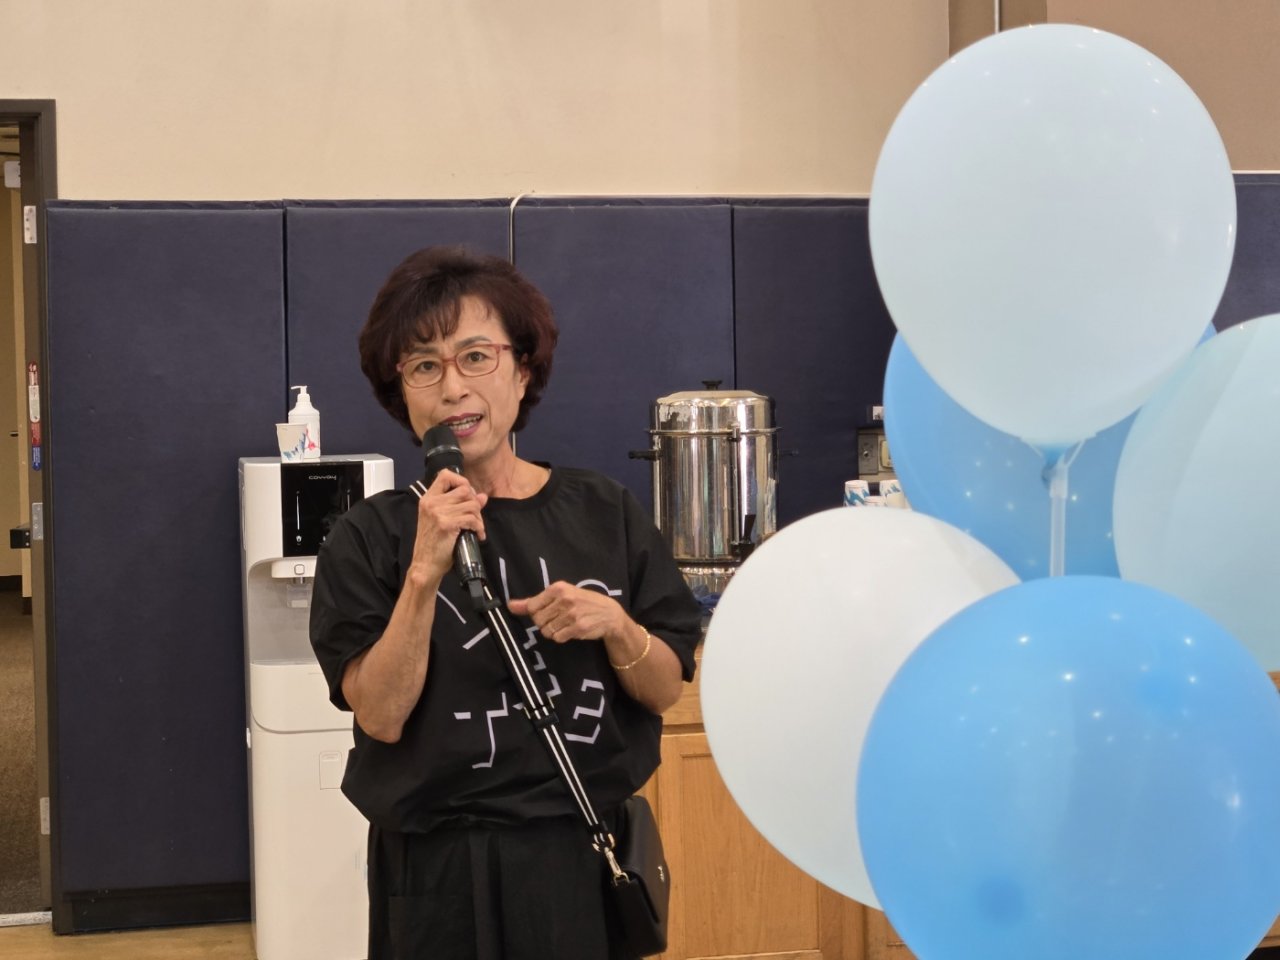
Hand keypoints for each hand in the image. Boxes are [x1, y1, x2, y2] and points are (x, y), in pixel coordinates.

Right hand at [409, 470, 487, 582]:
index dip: (461, 481)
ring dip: (479, 518)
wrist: (425, 565)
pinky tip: (477, 535)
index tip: (467, 496)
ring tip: (476, 528)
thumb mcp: (442, 520)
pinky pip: (472, 519)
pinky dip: (479, 527)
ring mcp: (438, 513)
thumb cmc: (433, 545)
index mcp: (428, 499)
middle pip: (464, 489)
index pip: (445, 475)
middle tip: (475, 518)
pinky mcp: (446, 524)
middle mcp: (432, 503)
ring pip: (471, 504)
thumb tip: (482, 496)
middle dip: (475, 503)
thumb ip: (459, 506)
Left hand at [507, 582, 626, 643]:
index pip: (532, 606)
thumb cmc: (583, 602)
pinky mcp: (577, 628)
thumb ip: (534, 601)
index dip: (536, 613)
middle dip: (545, 623)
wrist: (609, 614)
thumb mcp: (561, 595)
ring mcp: (571, 614)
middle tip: (558, 618)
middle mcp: (564, 599)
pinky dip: (561, 636)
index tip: (546, 612)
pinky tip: (571, 629)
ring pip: (546, 631)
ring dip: (553, 631)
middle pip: (538, 620)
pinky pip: (557, 638)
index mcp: (558, 588)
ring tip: (565, 624)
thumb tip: (510, 606)